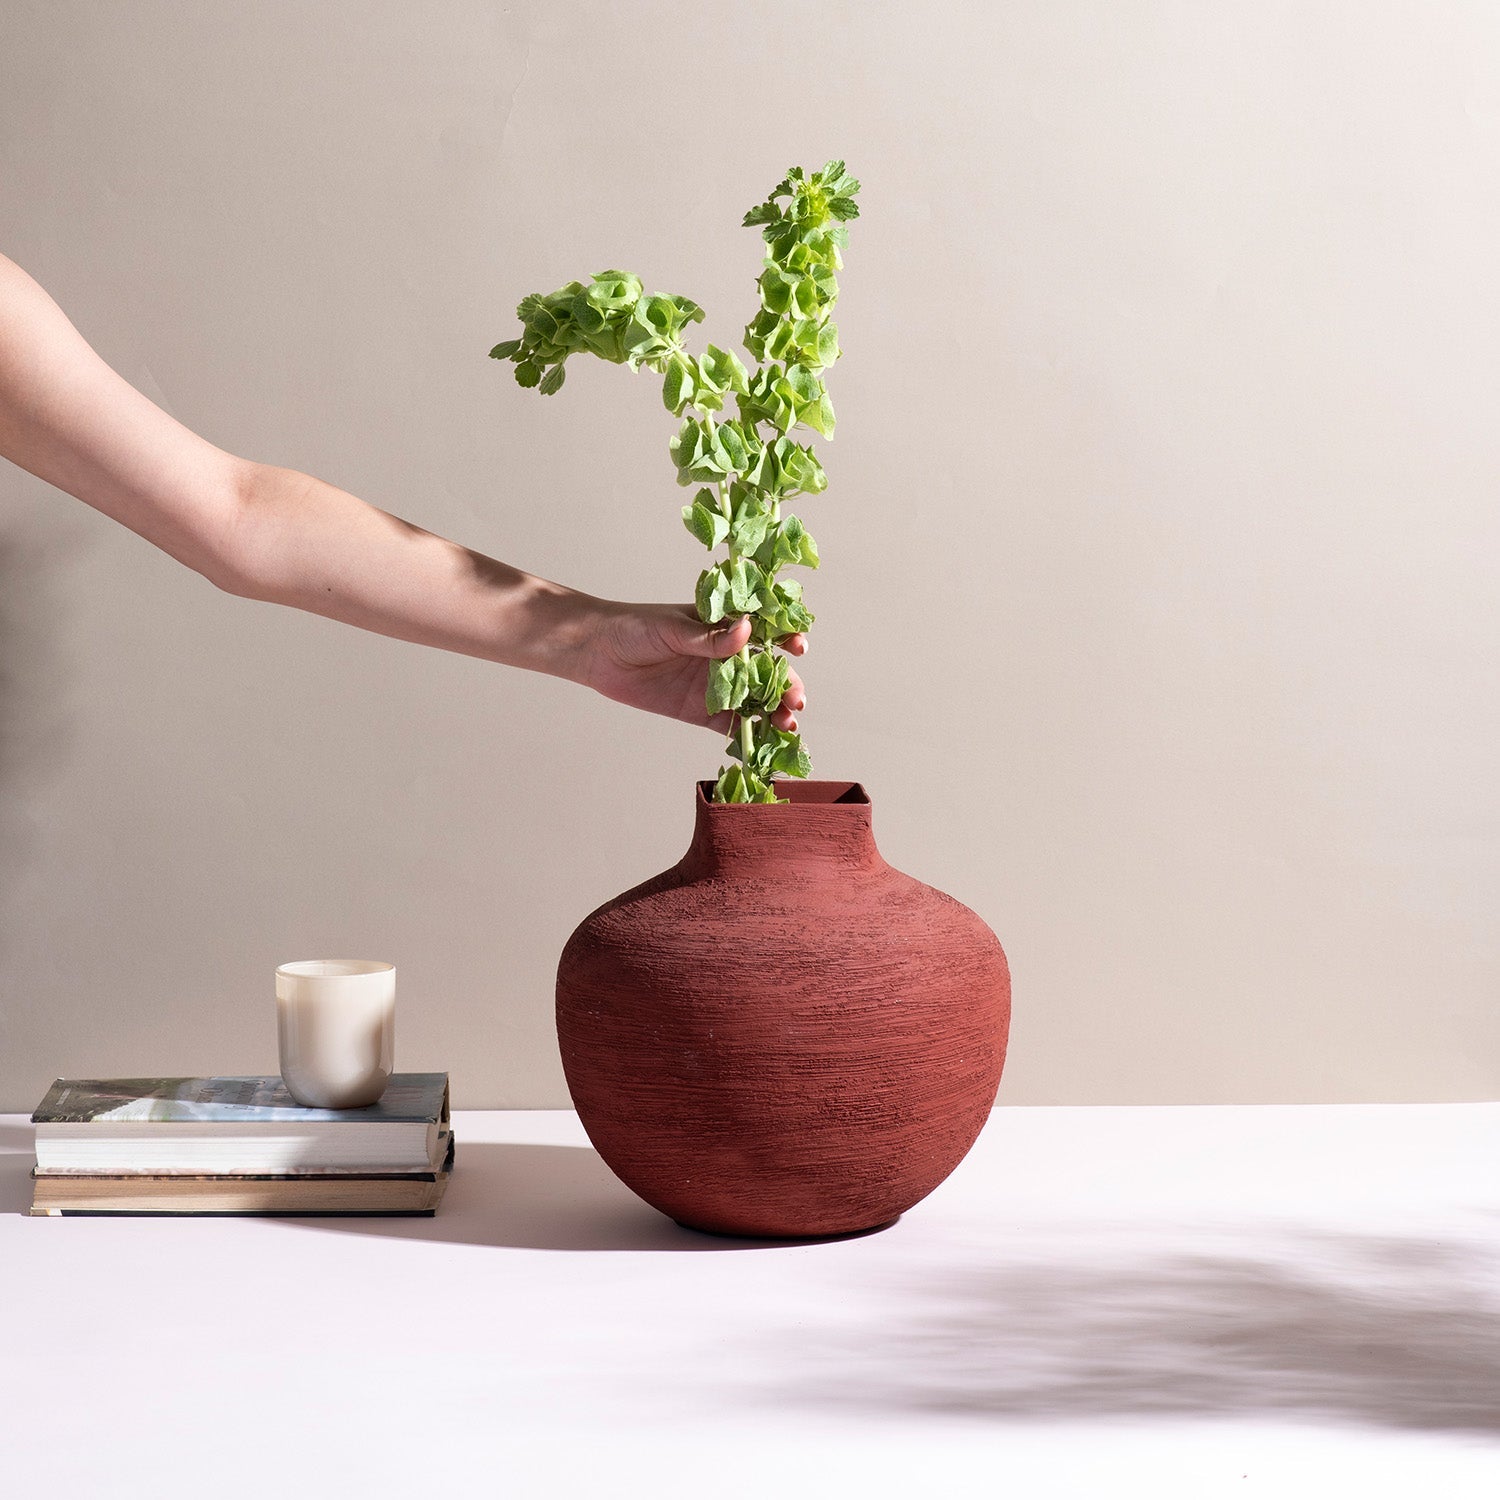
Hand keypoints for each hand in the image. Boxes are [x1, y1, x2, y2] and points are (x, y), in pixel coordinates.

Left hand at [579, 601, 806, 734]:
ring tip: (787, 726)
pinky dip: (749, 736)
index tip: (798, 647)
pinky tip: (764, 745)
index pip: (764, 631)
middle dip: (786, 687)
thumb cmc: (633, 628)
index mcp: (724, 626)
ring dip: (774, 713)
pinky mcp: (702, 712)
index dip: (786, 638)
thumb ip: (708, 637)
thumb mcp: (671, 628)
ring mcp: (716, 685)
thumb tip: (746, 630)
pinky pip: (731, 725)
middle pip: (766, 673)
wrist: (597, 653)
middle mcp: (727, 656)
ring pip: (755, 701)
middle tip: (796, 702)